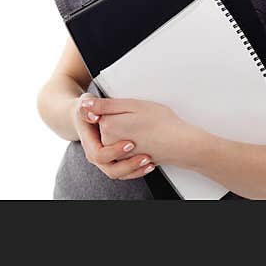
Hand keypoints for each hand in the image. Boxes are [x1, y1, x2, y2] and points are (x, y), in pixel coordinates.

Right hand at [70, 93, 156, 179]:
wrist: (87, 116)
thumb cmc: (88, 109)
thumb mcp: (86, 104)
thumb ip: (89, 107)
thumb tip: (93, 115)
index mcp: (89, 144)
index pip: (99, 155)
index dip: (114, 152)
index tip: (130, 143)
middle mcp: (96, 156)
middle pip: (111, 170)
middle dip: (129, 165)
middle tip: (145, 157)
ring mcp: (105, 161)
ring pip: (119, 174)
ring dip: (136, 170)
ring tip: (149, 162)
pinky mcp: (115, 162)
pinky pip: (125, 172)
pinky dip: (138, 171)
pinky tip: (150, 164)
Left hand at [82, 96, 207, 166]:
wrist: (181, 144)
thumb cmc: (161, 122)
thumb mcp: (132, 105)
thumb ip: (106, 105)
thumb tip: (84, 105)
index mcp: (108, 126)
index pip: (102, 111)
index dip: (118, 107)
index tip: (133, 109)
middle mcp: (110, 142)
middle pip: (108, 124)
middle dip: (121, 119)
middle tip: (141, 118)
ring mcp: (119, 154)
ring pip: (115, 137)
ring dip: (126, 132)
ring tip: (143, 129)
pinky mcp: (128, 161)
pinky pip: (123, 151)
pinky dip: (132, 144)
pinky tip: (145, 140)